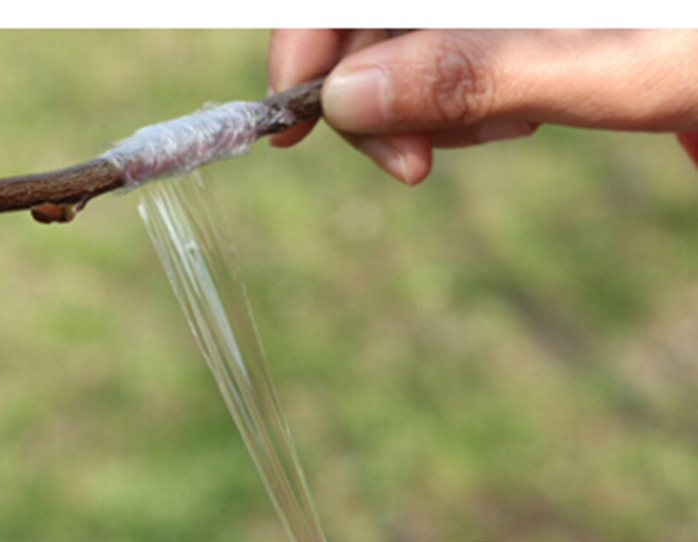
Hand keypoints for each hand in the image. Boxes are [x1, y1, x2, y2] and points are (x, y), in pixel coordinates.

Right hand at [268, 30, 697, 184]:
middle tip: (412, 167)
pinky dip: (465, 108)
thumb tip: (348, 99)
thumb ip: (474, 73)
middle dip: (376, 100)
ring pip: (404, 53)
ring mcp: (488, 11)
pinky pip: (446, 67)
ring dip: (433, 111)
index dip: (306, 36)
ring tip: (514, 122)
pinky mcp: (502, 28)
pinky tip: (520, 111)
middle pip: (369, 24)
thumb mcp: (605, 62)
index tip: (295, 116)